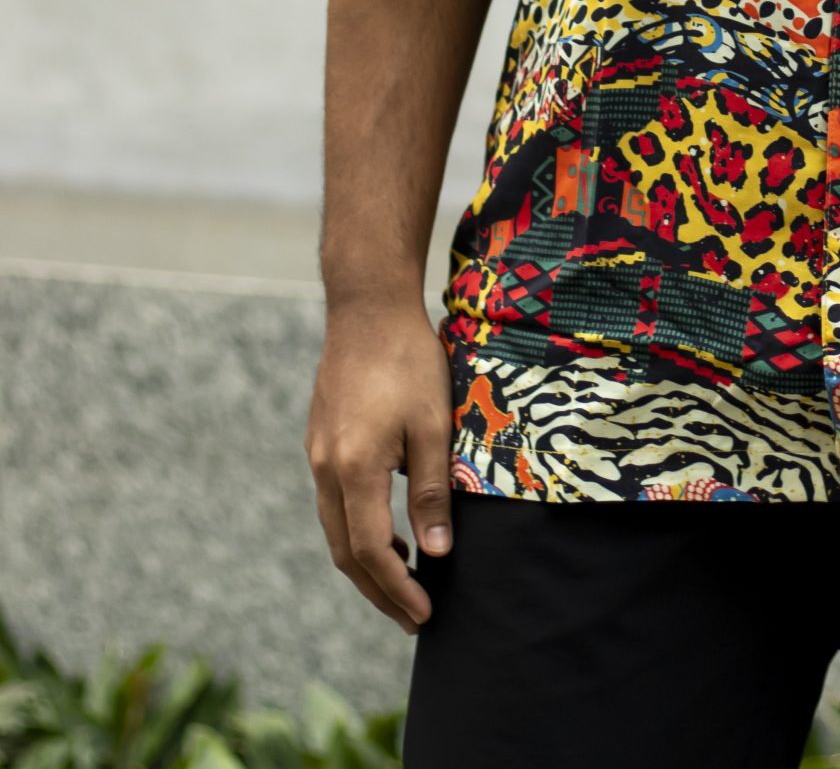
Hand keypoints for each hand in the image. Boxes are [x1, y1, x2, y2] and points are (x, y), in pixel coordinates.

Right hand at [305, 301, 455, 632]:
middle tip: (413, 617)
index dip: (397, 588)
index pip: (371, 550)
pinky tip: (388, 531)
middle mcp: (326, 468)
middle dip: (379, 591)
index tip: (424, 613)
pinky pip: (334, 504)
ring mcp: (318, 455)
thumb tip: (436, 553)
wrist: (367, 306)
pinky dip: (358, 531)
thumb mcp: (433, 425)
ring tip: (405, 582)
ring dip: (367, 564)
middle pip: (346, 551)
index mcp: (354, 468)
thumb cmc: (408, 360)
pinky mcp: (321, 442)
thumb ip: (432, 491)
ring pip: (336, 530)